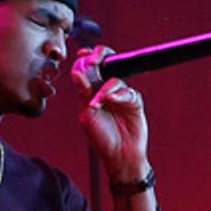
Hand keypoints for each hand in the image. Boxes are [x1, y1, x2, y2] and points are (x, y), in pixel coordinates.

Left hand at [72, 45, 149, 182]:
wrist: (119, 156)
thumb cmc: (102, 139)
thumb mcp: (87, 115)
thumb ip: (83, 93)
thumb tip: (76, 72)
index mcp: (92, 91)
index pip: (88, 67)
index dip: (85, 58)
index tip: (82, 55)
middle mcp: (106, 89)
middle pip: (106, 62)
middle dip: (99, 55)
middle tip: (93, 60)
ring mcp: (121, 94)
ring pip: (115, 78)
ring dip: (104, 88)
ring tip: (97, 103)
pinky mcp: (134, 101)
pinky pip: (127, 91)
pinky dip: (118, 95)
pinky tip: (112, 101)